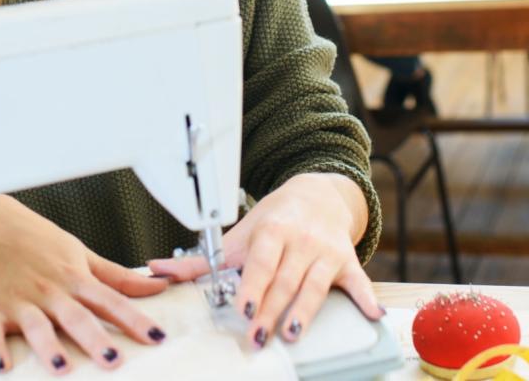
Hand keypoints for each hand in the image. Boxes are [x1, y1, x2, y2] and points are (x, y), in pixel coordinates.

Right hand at [0, 196, 169, 373]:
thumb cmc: (39, 242)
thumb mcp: (82, 254)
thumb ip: (119, 277)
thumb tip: (158, 285)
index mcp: (76, 278)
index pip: (112, 301)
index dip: (135, 320)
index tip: (156, 338)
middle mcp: (51, 291)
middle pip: (76, 317)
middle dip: (95, 340)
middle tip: (113, 361)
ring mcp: (21, 301)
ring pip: (37, 326)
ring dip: (49, 347)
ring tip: (62, 369)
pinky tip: (3, 367)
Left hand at [147, 173, 381, 348]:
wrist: (318, 193)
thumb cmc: (274, 218)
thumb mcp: (240, 234)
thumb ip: (203, 259)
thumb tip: (156, 270)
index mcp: (272, 230)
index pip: (261, 261)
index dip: (252, 284)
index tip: (242, 307)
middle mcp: (301, 239)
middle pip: (285, 279)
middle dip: (272, 309)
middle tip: (258, 336)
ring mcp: (326, 251)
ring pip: (316, 283)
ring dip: (306, 310)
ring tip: (294, 334)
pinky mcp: (347, 261)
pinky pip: (359, 281)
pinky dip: (366, 298)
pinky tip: (372, 316)